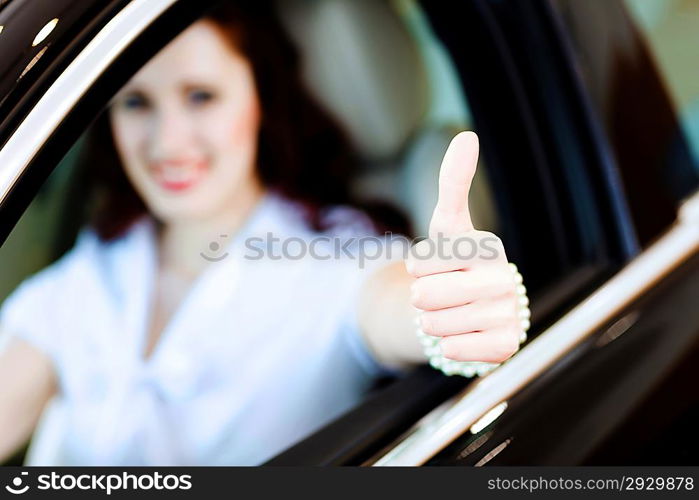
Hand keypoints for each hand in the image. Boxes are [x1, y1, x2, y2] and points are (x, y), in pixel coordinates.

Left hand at [405, 132, 521, 362]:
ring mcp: (509, 314)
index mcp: (488, 247)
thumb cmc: (456, 267)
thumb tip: (468, 134)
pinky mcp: (506, 346)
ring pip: (435, 325)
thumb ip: (453, 182)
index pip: (422, 263)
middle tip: (441, 296)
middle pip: (425, 296)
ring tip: (452, 315)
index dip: (418, 269)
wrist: (474, 315)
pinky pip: (453, 350)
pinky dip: (448, 346)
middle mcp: (505, 279)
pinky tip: (465, 336)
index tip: (433, 267)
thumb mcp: (448, 227)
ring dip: (432, 323)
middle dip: (422, 300)